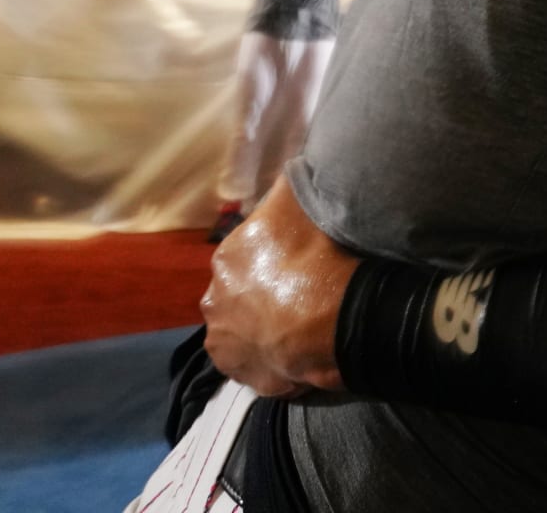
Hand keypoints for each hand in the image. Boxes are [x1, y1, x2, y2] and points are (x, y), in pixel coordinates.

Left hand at [200, 176, 358, 395]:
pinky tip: (291, 350)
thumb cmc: (319, 258)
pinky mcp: (236, 372)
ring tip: (296, 327)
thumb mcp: (300, 201)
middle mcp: (214, 296)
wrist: (333, 319)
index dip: (275, 260)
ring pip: (241, 327)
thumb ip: (284, 186)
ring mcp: (222, 339)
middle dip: (261, 293)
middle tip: (299, 296)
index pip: (248, 254)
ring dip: (259, 326)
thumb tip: (282, 174)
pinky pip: (250, 361)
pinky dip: (265, 356)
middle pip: (240, 291)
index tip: (300, 266)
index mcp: (228, 256)